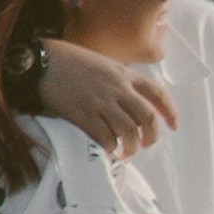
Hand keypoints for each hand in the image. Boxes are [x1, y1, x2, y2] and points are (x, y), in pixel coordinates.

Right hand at [39, 48, 175, 156]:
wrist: (40, 62)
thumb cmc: (69, 61)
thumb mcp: (103, 63)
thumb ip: (120, 80)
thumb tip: (131, 102)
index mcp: (125, 74)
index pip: (158, 94)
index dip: (170, 112)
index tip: (174, 126)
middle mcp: (118, 88)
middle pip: (148, 117)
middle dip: (152, 136)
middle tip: (146, 144)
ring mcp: (101, 102)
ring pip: (129, 131)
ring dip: (132, 146)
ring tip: (127, 152)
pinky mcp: (83, 114)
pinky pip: (105, 137)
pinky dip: (110, 147)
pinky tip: (109, 149)